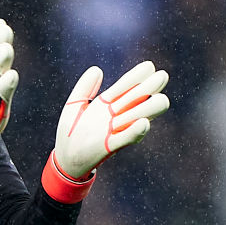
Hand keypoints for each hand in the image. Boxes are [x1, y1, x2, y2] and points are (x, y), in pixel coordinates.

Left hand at [43, 61, 169, 201]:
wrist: (64, 158)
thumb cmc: (70, 131)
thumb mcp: (74, 106)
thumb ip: (84, 87)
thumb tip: (97, 69)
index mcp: (107, 104)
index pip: (126, 86)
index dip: (138, 76)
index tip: (149, 65)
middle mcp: (115, 115)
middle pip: (138, 98)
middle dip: (150, 88)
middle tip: (161, 76)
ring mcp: (115, 130)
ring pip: (139, 116)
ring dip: (150, 108)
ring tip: (161, 99)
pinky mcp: (110, 146)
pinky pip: (127, 138)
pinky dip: (135, 131)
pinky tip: (143, 123)